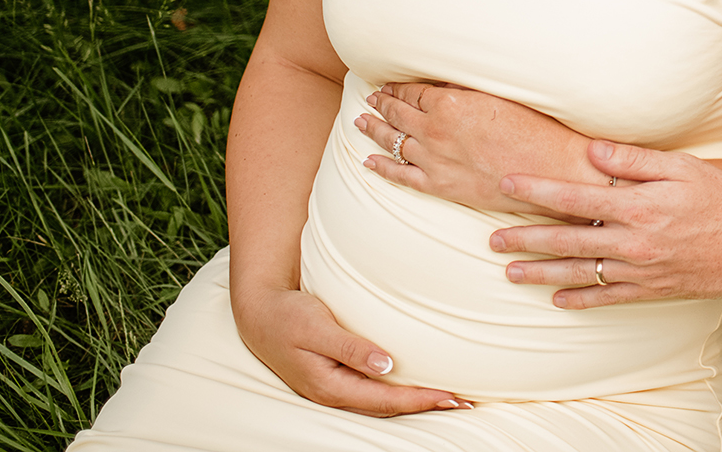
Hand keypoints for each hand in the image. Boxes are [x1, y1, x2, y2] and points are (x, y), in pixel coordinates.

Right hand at [231, 283, 470, 415]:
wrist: (258, 314)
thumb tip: (386, 367)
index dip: (419, 399)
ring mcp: (333, 388)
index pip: (384, 399)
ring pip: (380, 402)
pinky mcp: (334, 377)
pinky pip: (371, 391)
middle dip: (424, 405)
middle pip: (387, 407)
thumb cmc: (287, 316)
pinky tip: (411, 384)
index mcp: (329, 386)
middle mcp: (333, 394)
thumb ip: (351, 347)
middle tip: (463, 400)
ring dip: (413, 401)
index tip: (451, 396)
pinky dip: (396, 391)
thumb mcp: (317, 327)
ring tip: (446, 396)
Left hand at [357, 82, 595, 213]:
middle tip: (370, 99)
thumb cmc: (533, 126)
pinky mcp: (441, 186)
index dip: (397, 87)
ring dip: (374, 130)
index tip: (388, 84)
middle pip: (397, 114)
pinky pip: (401, 176)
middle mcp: (434, 131)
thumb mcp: (498, 94)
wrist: (549, 169)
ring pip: (392, 142)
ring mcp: (434, 160)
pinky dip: (382, 167)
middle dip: (382, 104)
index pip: (412, 92)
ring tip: (361, 121)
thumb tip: (442, 85)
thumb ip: (464, 89)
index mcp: (448, 103)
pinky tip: (368, 161)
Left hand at [488, 140, 721, 309]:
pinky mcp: (651, 291)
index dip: (537, 190)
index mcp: (637, 206)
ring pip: (578, 273)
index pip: (574, 196)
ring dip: (540, 272)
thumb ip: (634, 160)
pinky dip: (578, 299)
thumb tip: (592, 152)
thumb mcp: (683, 167)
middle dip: (525, 238)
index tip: (507, 184)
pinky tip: (556, 298)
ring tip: (509, 271)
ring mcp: (640, 271)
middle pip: (566, 240)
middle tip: (491, 238)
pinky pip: (606, 298)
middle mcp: (632, 242)